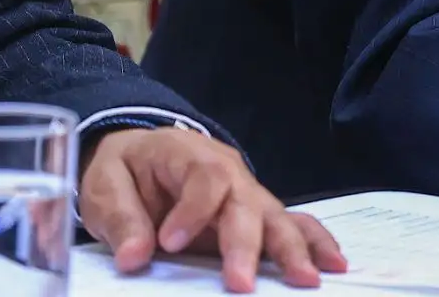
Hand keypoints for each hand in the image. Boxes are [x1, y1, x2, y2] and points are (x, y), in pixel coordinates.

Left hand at [80, 129, 346, 292]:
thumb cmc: (126, 169)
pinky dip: (313, 243)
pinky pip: (290, 224)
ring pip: (277, 216)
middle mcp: (229, 172)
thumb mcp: (105, 185)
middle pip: (248, 202)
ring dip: (293, 248)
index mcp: (188, 154)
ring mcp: (247, 194)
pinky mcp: (256, 216)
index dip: (192, 211)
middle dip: (248, 244)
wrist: (143, 155)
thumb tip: (134, 257)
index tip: (168, 243)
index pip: (204, 177)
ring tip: (308, 279)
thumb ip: (120, 218)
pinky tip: (332, 264)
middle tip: (240, 284)